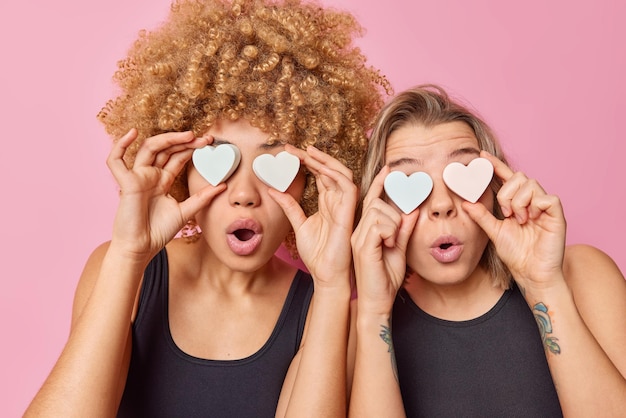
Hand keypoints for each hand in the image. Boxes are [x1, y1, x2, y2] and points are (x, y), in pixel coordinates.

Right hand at [107, 129, 224, 260]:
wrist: (141, 248)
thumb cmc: (158, 232)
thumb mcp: (186, 212)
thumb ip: (202, 198)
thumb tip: (223, 186)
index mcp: (162, 180)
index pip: (177, 157)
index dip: (192, 148)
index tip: (209, 143)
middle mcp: (150, 175)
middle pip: (166, 149)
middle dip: (184, 141)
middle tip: (204, 138)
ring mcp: (137, 177)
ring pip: (148, 149)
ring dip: (167, 139)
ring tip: (187, 135)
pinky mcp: (126, 184)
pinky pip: (115, 161)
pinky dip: (120, 145)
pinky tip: (132, 134)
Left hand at [269, 144, 356, 289]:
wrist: (326, 274)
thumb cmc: (317, 254)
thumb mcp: (298, 224)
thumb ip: (289, 206)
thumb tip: (273, 190)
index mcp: (327, 203)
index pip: (319, 174)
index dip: (306, 161)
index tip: (287, 152)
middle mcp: (337, 201)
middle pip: (329, 170)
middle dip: (313, 156)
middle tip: (292, 148)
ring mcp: (344, 205)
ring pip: (341, 173)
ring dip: (325, 160)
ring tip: (307, 152)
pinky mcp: (349, 212)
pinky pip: (348, 186)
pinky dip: (335, 174)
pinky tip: (320, 168)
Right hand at [350, 166, 418, 314]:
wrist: (377, 302)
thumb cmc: (386, 280)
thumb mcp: (399, 249)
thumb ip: (405, 229)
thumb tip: (414, 209)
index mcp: (365, 230)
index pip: (372, 200)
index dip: (380, 183)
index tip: (390, 168)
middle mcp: (358, 231)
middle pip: (376, 203)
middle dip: (393, 214)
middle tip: (395, 237)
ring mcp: (358, 238)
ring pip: (379, 212)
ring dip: (393, 225)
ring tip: (391, 243)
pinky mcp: (362, 246)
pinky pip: (379, 225)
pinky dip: (389, 233)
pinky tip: (388, 246)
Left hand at [463, 151, 566, 290]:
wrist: (531, 273)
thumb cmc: (517, 254)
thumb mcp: (494, 232)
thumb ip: (481, 216)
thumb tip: (465, 202)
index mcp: (517, 203)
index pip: (507, 178)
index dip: (496, 166)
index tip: (481, 156)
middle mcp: (532, 201)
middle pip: (519, 177)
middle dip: (506, 193)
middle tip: (505, 213)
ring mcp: (545, 207)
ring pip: (531, 184)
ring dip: (518, 202)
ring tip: (519, 220)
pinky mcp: (557, 214)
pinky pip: (547, 197)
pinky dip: (535, 206)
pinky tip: (531, 220)